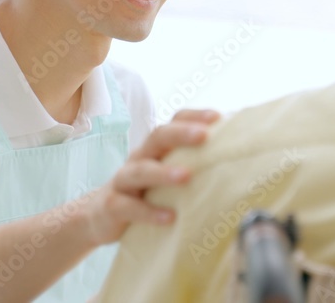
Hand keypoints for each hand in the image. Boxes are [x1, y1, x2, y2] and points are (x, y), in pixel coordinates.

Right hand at [82, 109, 219, 245]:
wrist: (100, 215)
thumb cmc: (145, 192)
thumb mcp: (165, 173)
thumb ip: (191, 165)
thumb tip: (235, 160)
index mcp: (156, 148)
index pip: (173, 121)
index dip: (194, 116)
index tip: (218, 117)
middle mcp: (139, 157)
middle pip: (156, 137)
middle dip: (180, 134)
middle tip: (204, 136)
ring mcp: (123, 180)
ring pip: (140, 170)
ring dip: (163, 172)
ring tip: (186, 177)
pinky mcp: (112, 206)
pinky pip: (129, 207)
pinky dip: (149, 212)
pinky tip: (170, 217)